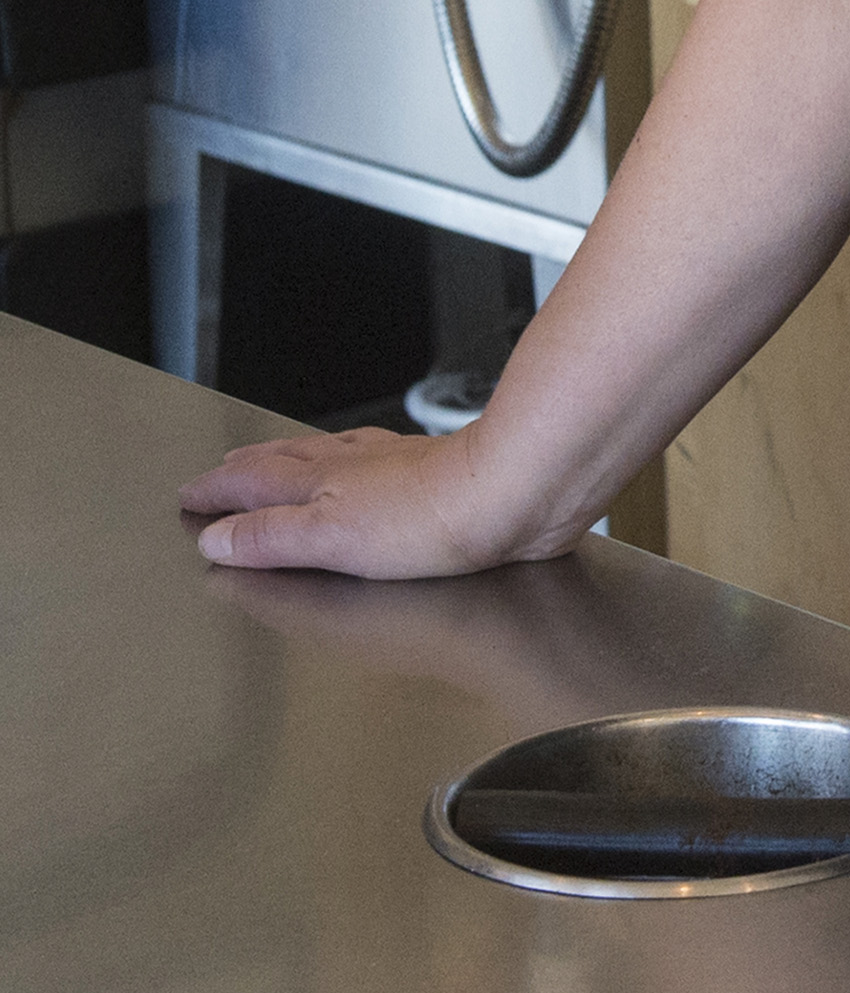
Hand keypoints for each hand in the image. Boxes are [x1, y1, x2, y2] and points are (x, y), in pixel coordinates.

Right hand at [179, 421, 572, 576]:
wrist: (516, 491)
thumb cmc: (429, 516)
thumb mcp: (329, 537)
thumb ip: (271, 537)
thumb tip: (216, 536)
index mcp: (322, 481)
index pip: (254, 482)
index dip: (220, 490)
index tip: (191, 493)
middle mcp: (357, 465)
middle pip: (290, 459)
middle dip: (251, 467)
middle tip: (224, 469)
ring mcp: (398, 466)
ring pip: (332, 456)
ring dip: (299, 460)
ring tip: (283, 462)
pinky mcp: (438, 476)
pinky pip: (376, 463)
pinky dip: (353, 462)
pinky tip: (370, 467)